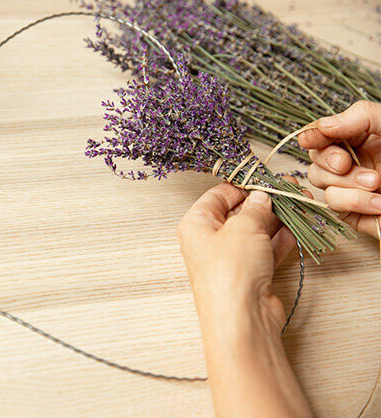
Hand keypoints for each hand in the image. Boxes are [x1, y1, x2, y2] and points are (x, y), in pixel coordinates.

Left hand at [178, 184, 312, 417]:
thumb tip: (262, 197)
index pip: (218, 195)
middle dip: (265, 201)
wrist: (241, 319)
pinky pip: (266, 249)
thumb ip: (255, 208)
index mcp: (197, 224)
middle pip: (239, 212)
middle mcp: (210, 240)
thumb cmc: (231, 267)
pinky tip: (297, 226)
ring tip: (301, 202)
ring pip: (256, 230)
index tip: (264, 178)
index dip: (242, 185)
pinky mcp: (249, 273)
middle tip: (290, 189)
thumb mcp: (243, 227)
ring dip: (278, 218)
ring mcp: (231, 258)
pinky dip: (281, 238)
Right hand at [298, 100, 380, 237]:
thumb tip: (321, 126)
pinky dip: (356, 202)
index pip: (321, 136)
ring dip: (347, 184)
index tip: (309, 139)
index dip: (311, 136)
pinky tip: (379, 202)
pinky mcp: (350, 211)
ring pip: (321, 184)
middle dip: (329, 162)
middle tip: (346, 163)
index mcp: (355, 139)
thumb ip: (356, 118)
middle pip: (315, 161)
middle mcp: (348, 163)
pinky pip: (335, 205)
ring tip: (377, 183)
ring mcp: (347, 188)